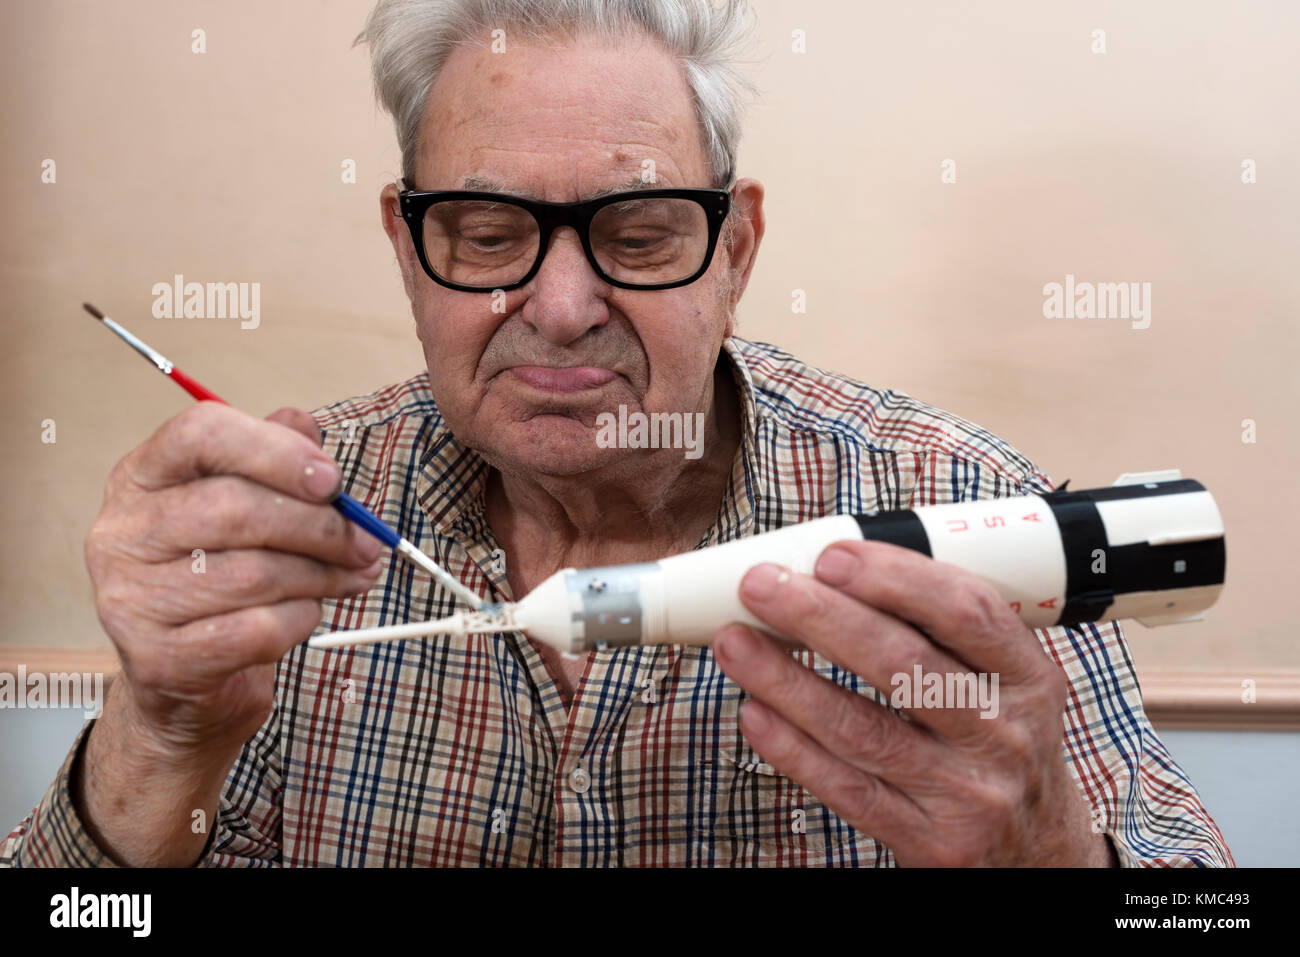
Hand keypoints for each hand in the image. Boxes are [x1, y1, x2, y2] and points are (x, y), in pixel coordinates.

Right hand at [84, 403, 383, 759]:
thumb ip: (277, 461)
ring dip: (321, 576)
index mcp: (142, 477)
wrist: (186, 676)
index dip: (277, 452)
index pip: (200, 434)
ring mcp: (130, 599)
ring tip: (349, 577)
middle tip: (367, 544)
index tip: (333, 481)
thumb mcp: (249, 505)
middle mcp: (122, 532)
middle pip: (235, 508)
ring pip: (254, 574)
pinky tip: (306, 614)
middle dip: (320, 527)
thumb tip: (309, 433)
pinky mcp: (157, 659)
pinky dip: (301, 619)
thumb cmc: (223, 575)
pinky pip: (257, 630)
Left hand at [711, 540, 1114, 866]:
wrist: (1039, 856)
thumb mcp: (1006, 684)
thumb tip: (837, 573)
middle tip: (762, 586)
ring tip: (736, 643)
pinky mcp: (930, 841)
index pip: (966, 610)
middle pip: (902, 663)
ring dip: (786, 679)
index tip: (832, 556)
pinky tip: (755, 713)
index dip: (895, 577)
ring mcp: (968, 792)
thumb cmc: (1000, 746)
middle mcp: (1002, 733)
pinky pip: (847, 789)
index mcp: (1028, 677)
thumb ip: (943, 635)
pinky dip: (793, 749)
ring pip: (861, 727)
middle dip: (820, 616)